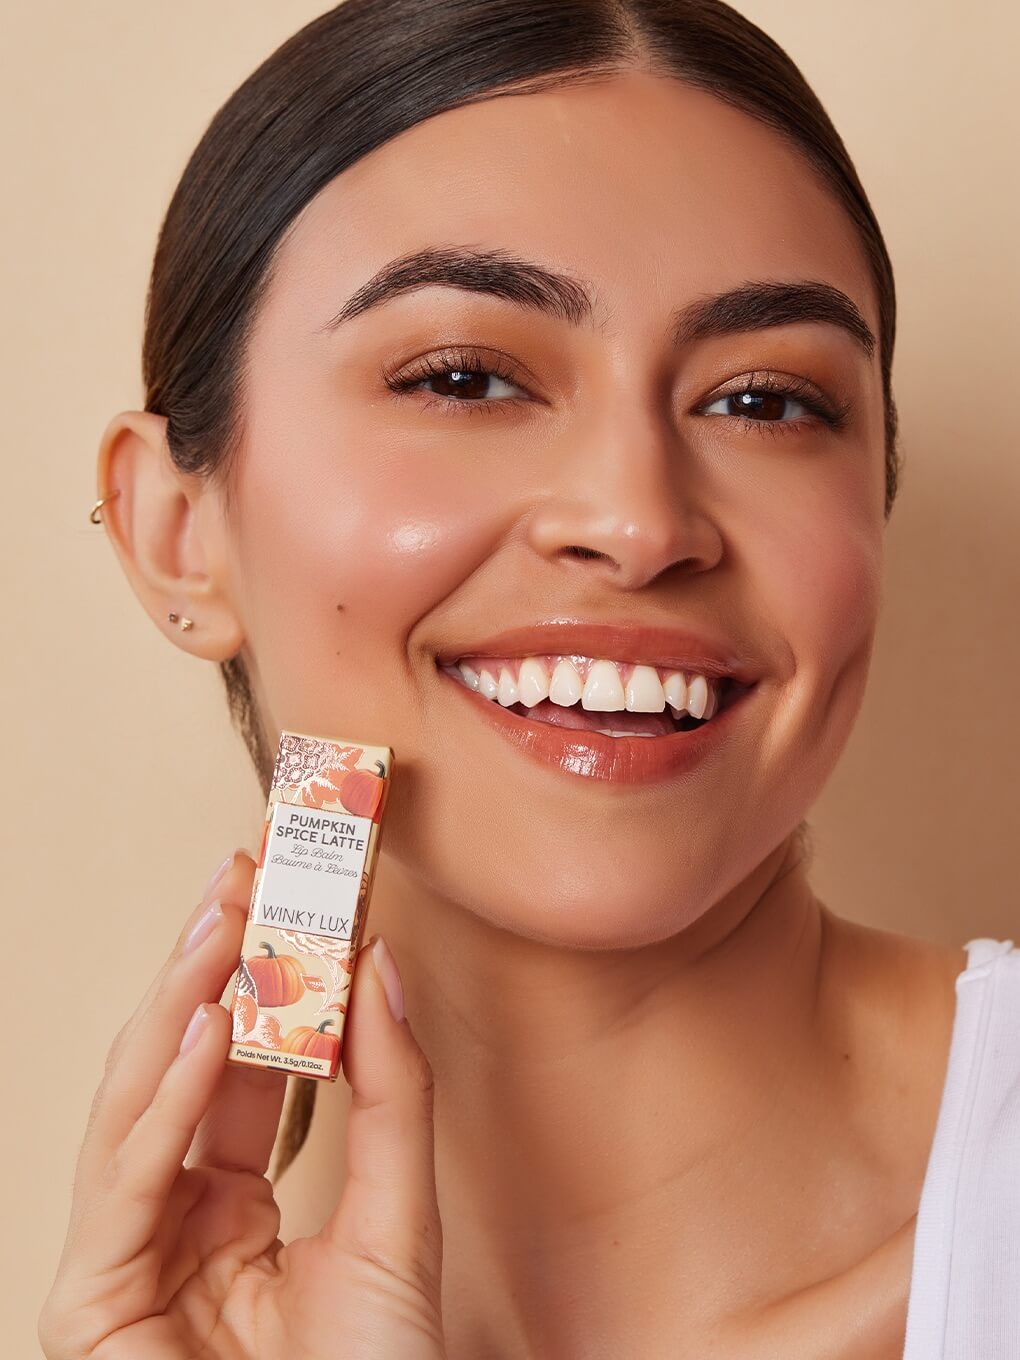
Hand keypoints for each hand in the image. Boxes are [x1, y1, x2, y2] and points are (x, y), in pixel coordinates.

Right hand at [39, 850, 446, 1358]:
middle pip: (175, 1072)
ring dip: (179, 1005)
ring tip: (224, 919)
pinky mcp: (90, 1308)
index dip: (258, 978)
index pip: (236, 1068)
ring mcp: (128, 1260)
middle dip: (205, 969)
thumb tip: (382, 967)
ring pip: (134, 1107)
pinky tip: (210, 1029)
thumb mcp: (401, 1218)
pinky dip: (163, 1103)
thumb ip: (395, 1093)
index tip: (288, 893)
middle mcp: (174, 1222)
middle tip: (243, 876)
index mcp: (234, 1207)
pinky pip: (124, 1185)